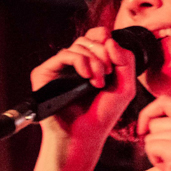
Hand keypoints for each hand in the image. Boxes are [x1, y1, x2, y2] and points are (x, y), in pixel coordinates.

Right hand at [31, 26, 136, 142]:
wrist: (85, 134)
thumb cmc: (103, 114)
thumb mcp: (126, 87)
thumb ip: (126, 60)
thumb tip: (109, 39)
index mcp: (91, 63)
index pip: (96, 36)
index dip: (106, 38)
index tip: (113, 59)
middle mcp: (74, 63)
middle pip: (88, 39)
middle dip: (103, 54)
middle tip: (109, 73)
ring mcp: (59, 67)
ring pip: (78, 45)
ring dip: (94, 61)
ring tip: (98, 82)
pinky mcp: (45, 73)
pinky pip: (64, 54)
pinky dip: (80, 62)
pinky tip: (87, 77)